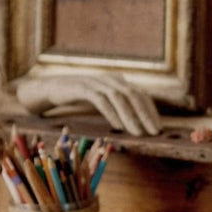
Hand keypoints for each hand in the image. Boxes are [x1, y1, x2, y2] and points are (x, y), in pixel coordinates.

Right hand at [14, 74, 160, 136]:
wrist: (53, 88)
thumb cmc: (80, 97)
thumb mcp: (103, 99)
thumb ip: (118, 106)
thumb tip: (137, 123)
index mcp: (118, 81)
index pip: (141, 94)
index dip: (151, 111)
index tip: (158, 128)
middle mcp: (110, 78)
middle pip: (134, 95)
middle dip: (146, 115)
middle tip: (154, 132)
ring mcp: (97, 81)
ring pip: (119, 98)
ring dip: (131, 117)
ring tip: (138, 133)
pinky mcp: (83, 87)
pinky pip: (101, 100)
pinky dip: (111, 113)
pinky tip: (118, 127)